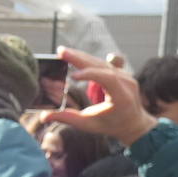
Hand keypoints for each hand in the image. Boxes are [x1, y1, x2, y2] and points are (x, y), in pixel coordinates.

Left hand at [0, 24, 38, 140]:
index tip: (13, 59)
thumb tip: (3, 101)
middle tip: (4, 42)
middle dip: (13, 45)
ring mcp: (9, 58)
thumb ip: (9, 101)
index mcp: (30, 85)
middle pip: (20, 50)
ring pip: (3, 43)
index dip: (21, 59)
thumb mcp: (8, 111)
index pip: (29, 65)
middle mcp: (24, 69)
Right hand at [43, 47, 157, 146]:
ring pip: (101, 62)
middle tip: (61, 52)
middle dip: (80, 59)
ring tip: (63, 52)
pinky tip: (76, 54)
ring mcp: (125, 75)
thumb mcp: (89, 125)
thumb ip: (67, 118)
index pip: (108, 79)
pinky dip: (88, 60)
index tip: (72, 77)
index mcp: (122, 97)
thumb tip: (44, 116)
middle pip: (101, 66)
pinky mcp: (121, 72)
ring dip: (81, 56)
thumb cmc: (111, 125)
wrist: (133, 122)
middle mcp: (126, 83)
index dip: (90, 75)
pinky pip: (103, 63)